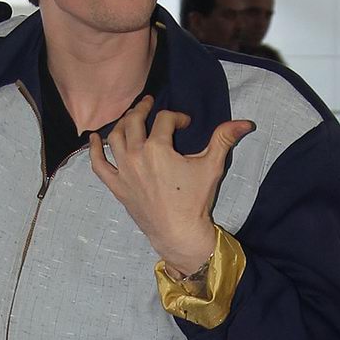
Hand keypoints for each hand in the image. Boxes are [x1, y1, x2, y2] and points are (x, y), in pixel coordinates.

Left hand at [88, 98, 252, 273]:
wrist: (179, 234)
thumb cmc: (196, 201)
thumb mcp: (212, 167)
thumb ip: (224, 139)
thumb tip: (245, 122)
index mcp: (158, 148)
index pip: (164, 119)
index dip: (176, 116)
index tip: (184, 123)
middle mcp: (136, 156)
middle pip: (133, 121)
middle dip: (143, 109)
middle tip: (149, 105)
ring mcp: (123, 172)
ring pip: (115, 137)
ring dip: (122, 123)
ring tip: (130, 117)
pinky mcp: (117, 187)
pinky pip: (98, 164)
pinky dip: (94, 149)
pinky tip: (93, 138)